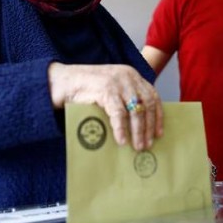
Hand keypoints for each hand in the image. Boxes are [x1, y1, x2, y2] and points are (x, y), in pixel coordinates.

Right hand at [47, 63, 162, 150]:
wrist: (63, 82)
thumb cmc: (87, 89)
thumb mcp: (112, 89)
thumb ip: (125, 99)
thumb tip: (140, 127)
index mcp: (132, 75)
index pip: (152, 96)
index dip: (158, 116)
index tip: (159, 133)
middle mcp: (128, 77)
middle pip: (147, 104)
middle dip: (149, 127)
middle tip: (148, 144)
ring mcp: (118, 83)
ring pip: (136, 110)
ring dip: (138, 131)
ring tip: (137, 146)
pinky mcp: (106, 90)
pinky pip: (118, 113)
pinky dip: (121, 129)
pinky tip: (121, 140)